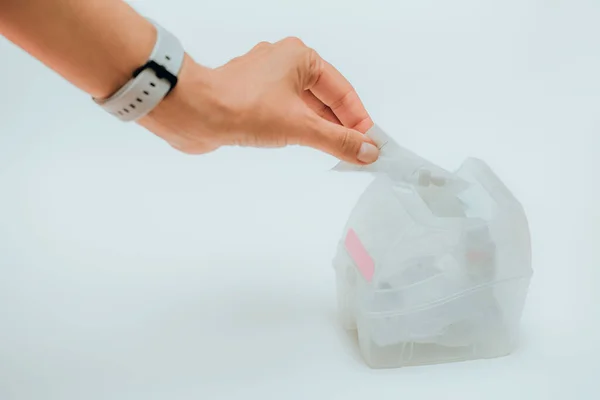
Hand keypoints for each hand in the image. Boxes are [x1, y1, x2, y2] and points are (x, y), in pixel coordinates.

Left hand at [139, 37, 378, 163]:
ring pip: (305, 106)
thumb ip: (337, 140)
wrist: (194, 113)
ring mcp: (266, 80)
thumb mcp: (300, 126)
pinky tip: (306, 144)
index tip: (370, 143)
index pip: (342, 92)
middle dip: (341, 126)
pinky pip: (286, 113)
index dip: (358, 120)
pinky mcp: (252, 97)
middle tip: (358, 152)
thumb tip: (366, 151)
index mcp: (301, 57)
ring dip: (320, 128)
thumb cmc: (240, 106)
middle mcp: (284, 63)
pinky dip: (300, 128)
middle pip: (325, 98)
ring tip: (338, 152)